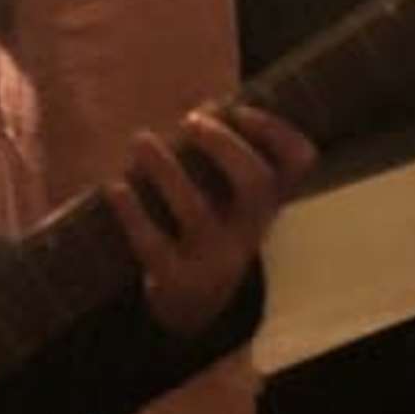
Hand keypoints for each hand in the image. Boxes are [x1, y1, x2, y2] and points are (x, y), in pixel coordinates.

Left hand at [108, 106, 316, 336]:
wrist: (194, 306)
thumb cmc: (214, 230)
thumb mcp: (237, 201)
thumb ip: (230, 160)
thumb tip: (206, 106)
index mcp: (272, 203)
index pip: (299, 162)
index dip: (276, 131)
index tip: (239, 110)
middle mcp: (252, 229)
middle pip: (253, 183)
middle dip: (223, 145)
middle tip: (192, 121)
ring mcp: (215, 256)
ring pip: (196, 209)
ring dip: (167, 169)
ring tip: (141, 140)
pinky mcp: (176, 278)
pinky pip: (152, 243)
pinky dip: (131, 212)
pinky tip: (115, 186)